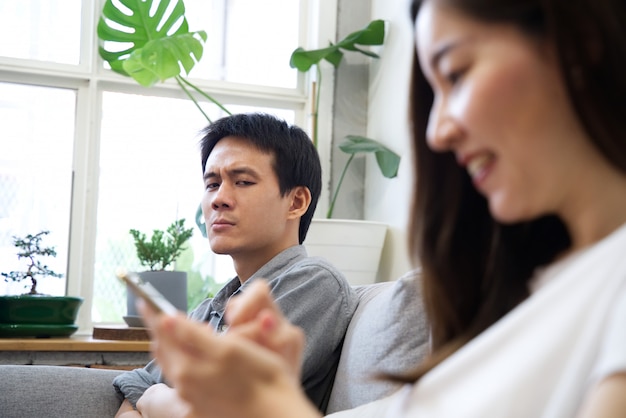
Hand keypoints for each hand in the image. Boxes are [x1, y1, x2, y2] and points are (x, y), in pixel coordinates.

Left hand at [138, 283, 320, 417]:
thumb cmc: (259, 378)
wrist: (274, 413)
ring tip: (184, 330)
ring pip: (174, 363)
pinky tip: (202, 355)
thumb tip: (164, 319)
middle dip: (162, 330)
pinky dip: (187, 359)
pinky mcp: (202, 404)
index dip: (153, 314)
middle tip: (161, 313)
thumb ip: (193, 335)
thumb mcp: (228, 349)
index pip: (163, 334)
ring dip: (175, 344)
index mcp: (187, 367)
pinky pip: (186, 376)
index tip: (145, 300)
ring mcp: (192, 396)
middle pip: (164, 350)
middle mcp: (184, 384)